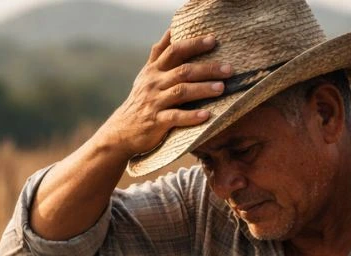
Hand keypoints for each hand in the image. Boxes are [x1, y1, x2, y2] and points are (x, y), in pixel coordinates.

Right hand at [97, 29, 232, 157]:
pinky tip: (207, 115)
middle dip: (207, 68)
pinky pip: (175, 117)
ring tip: (221, 88)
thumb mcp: (146, 74)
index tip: (213, 40)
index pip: (174, 51)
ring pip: (180, 92)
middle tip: (229, 69)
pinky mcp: (156, 122)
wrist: (122, 131)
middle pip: (183, 71)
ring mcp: (155, 102)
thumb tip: (171, 30)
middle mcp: (154, 83)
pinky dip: (191, 116)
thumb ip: (159, 53)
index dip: (193, 44)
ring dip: (202, 89)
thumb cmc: (141, 100)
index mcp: (154, 70)